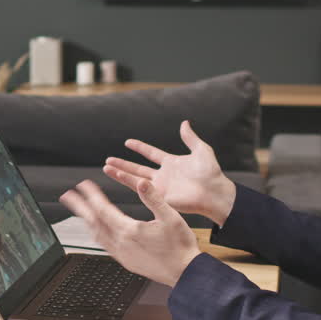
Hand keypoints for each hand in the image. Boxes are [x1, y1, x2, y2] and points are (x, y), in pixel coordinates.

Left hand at [59, 180, 200, 287]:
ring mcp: (122, 254)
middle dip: (79, 207)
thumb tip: (141, 182)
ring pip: (96, 235)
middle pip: (93, 222)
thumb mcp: (170, 217)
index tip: (83, 185)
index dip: (91, 195)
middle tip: (68, 196)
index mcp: (129, 231)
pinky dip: (96, 234)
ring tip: (80, 211)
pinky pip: (104, 246)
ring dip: (86, 221)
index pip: (103, 209)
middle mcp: (121, 244)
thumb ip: (153, 198)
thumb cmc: (180, 247)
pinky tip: (98, 232)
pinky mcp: (126, 262)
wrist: (185, 273)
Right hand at [103, 120, 235, 226]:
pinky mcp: (159, 197)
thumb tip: (185, 123)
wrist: (214, 192)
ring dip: (120, 173)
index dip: (140, 148)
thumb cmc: (211, 174)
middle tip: (108, 160)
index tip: (127, 142)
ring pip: (135, 178)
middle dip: (123, 165)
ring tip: (106, 168)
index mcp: (171, 163)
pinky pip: (141, 188)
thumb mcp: (201, 150)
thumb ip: (190, 138)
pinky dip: (128, 182)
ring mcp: (160, 187)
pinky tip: (117, 175)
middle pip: (138, 168)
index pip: (151, 154)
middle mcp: (163, 175)